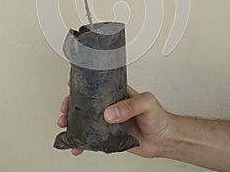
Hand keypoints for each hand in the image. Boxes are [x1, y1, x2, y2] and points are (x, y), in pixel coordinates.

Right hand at [57, 84, 171, 156]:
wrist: (164, 139)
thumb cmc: (158, 117)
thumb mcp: (146, 103)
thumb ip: (129, 106)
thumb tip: (110, 113)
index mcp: (118, 94)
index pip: (98, 86)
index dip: (83, 84)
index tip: (71, 83)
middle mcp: (112, 106)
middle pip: (86, 103)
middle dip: (72, 104)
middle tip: (65, 108)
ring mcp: (109, 122)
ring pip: (86, 121)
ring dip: (73, 123)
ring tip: (65, 125)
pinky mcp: (109, 137)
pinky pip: (92, 139)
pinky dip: (82, 143)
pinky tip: (77, 145)